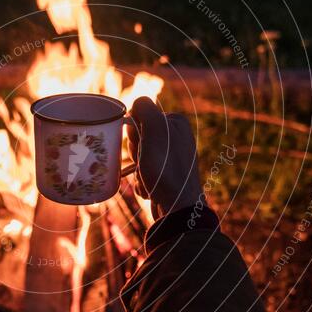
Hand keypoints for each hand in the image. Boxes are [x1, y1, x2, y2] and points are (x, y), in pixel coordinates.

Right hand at [128, 97, 203, 219]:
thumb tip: (137, 104)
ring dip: (138, 170)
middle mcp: (176, 137)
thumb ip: (145, 109)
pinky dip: (143, 183)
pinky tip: (152, 189)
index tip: (142, 146)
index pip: (140, 116)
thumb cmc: (166, 168)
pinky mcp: (167, 176)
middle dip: (135, 153)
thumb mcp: (155, 130)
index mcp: (176, 122)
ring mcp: (172, 158)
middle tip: (145, 163)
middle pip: (138, 137)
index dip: (134, 133)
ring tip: (149, 179)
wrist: (177, 208)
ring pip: (138, 158)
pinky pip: (144, 174)